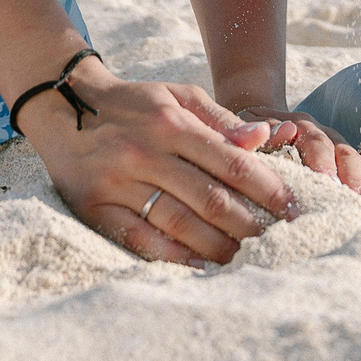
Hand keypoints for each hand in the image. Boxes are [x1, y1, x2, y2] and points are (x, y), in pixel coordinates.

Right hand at [17, 57, 307, 265]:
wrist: (64, 108)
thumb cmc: (135, 104)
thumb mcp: (178, 96)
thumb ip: (222, 119)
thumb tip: (264, 138)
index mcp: (171, 123)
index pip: (231, 163)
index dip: (268, 189)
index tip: (295, 210)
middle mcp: (145, 152)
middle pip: (209, 198)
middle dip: (250, 224)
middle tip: (279, 242)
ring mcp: (118, 182)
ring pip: (179, 222)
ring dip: (218, 245)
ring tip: (246, 258)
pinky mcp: (95, 207)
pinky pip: (139, 238)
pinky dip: (172, 255)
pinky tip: (201, 264)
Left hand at [229, 101, 360, 211]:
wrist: (253, 115)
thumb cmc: (241, 136)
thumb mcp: (237, 130)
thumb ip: (253, 133)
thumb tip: (282, 131)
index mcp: (296, 125)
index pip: (313, 142)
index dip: (324, 163)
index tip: (331, 185)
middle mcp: (322, 133)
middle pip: (344, 153)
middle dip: (357, 179)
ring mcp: (337, 146)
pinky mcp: (347, 161)